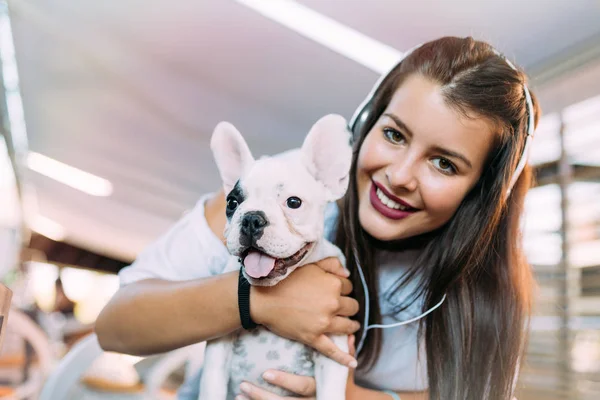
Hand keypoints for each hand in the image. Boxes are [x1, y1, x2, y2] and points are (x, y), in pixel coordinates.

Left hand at [236, 335, 356, 399]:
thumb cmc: (341, 381)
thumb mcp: (343, 370)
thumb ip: (343, 352)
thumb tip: (350, 335)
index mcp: (319, 389)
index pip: (302, 387)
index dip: (285, 382)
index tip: (265, 373)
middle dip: (263, 396)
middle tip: (244, 384)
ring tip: (239, 393)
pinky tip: (240, 398)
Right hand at [251, 258, 359, 366]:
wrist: (263, 298)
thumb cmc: (284, 278)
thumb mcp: (310, 264)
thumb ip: (331, 264)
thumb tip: (347, 274)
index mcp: (332, 284)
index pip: (348, 287)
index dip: (342, 288)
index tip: (335, 291)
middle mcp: (332, 303)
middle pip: (351, 306)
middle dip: (348, 306)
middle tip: (341, 307)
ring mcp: (324, 322)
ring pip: (348, 326)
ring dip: (351, 325)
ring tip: (350, 326)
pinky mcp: (313, 337)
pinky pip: (332, 350)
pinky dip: (343, 358)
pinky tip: (352, 364)